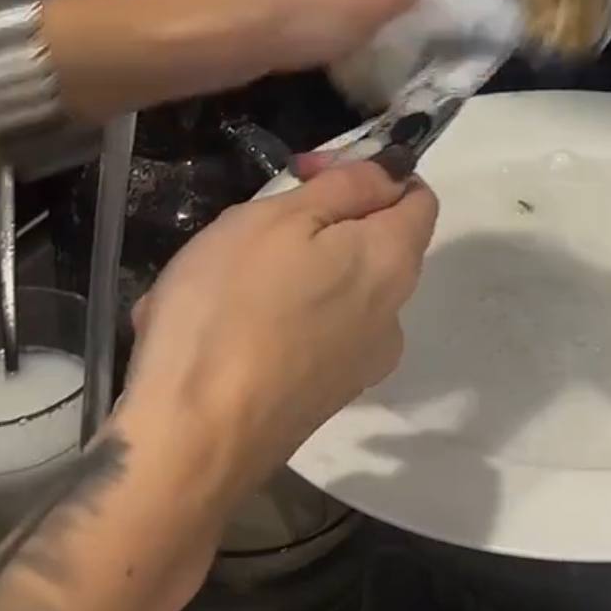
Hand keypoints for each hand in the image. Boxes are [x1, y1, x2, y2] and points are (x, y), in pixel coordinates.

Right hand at [113, 161, 437, 541]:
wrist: (192, 440)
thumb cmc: (231, 308)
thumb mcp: (280, 218)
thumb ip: (347, 188)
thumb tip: (394, 170)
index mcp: (394, 265)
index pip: (418, 199)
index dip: (371, 172)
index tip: (306, 171)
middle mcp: (392, 319)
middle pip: (369, 248)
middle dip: (311, 226)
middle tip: (245, 226)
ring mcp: (357, 367)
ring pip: (325, 293)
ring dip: (275, 277)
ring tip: (206, 282)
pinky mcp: (319, 402)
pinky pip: (298, 339)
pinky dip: (261, 323)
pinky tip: (205, 330)